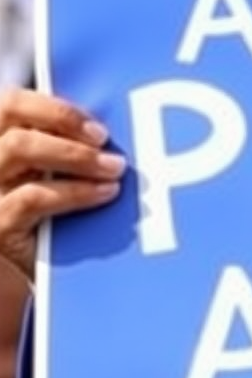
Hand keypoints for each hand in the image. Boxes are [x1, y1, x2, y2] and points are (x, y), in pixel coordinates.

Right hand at [0, 88, 124, 280]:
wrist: (25, 274)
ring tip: (114, 167)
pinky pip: (33, 197)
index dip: (54, 108)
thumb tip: (105, 126)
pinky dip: (76, 191)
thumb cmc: (46, 217)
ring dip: (77, 155)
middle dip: (65, 123)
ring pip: (19, 149)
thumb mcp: (47, 175)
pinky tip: (105, 192)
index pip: (8, 103)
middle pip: (9, 118)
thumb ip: (60, 145)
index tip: (96, 125)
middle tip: (105, 140)